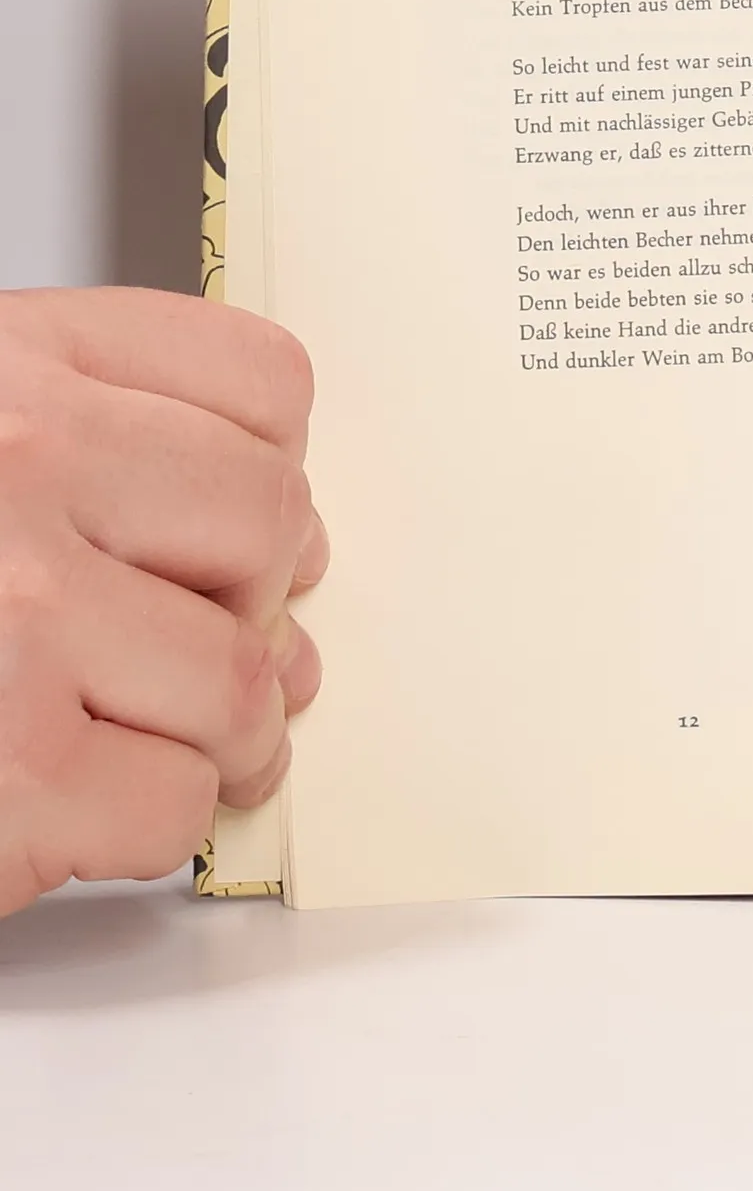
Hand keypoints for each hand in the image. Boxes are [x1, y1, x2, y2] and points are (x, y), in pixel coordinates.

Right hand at [0, 289, 324, 917]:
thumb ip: (92, 451)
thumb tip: (287, 551)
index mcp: (12, 368)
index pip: (257, 380)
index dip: (273, 463)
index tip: (244, 522)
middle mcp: (21, 470)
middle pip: (270, 523)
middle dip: (257, 606)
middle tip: (224, 646)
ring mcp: (16, 621)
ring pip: (237, 677)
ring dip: (222, 733)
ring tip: (178, 743)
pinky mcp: (8, 768)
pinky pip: (169, 800)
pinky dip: (146, 822)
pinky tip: (81, 805)